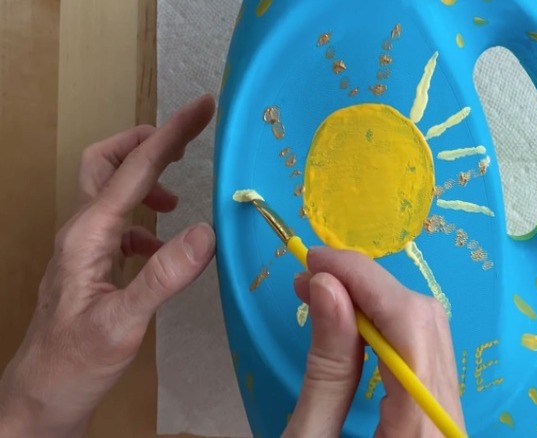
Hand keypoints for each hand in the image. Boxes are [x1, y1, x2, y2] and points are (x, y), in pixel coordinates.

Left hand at [0, 95, 215, 436]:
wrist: (43, 395)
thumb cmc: (75, 362)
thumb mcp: (123, 322)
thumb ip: (165, 276)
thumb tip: (206, 231)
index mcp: (89, 235)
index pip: (136, 169)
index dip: (172, 134)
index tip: (202, 108)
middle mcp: (83, 232)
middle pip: (106, 163)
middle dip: (145, 141)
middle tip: (184, 139)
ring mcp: (85, 248)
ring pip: (110, 191)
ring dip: (145, 179)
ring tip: (177, 194)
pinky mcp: (92, 266)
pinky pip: (119, 225)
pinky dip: (145, 221)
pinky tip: (163, 246)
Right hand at [285, 247, 465, 436]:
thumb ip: (326, 371)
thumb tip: (326, 288)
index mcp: (421, 427)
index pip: (407, 325)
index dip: (364, 281)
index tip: (316, 261)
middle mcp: (447, 416)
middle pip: (423, 321)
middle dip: (366, 287)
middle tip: (311, 277)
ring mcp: (447, 415)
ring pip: (427, 331)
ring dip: (374, 304)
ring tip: (323, 294)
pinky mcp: (437, 413)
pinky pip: (422, 354)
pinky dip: (386, 328)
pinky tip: (352, 324)